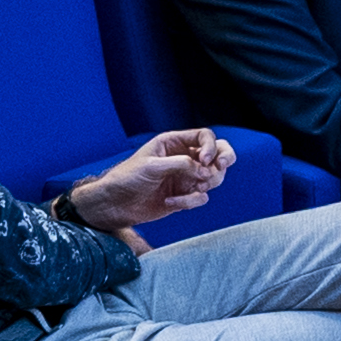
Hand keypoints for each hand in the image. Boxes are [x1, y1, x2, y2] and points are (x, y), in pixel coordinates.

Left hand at [65, 129, 230, 228]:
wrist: (116, 204)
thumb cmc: (127, 178)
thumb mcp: (152, 166)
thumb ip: (181, 165)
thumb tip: (206, 170)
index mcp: (173, 143)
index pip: (204, 136)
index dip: (211, 146)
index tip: (207, 160)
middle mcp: (183, 158)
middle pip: (218, 153)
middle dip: (224, 159)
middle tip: (220, 167)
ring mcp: (186, 177)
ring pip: (214, 177)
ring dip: (207, 184)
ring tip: (194, 188)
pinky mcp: (185, 196)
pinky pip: (201, 197)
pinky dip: (190, 201)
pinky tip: (171, 201)